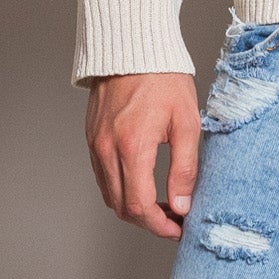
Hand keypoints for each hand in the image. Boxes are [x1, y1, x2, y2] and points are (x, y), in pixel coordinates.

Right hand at [85, 71, 200, 238]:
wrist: (133, 49)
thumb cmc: (164, 80)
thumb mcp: (187, 123)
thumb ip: (184, 168)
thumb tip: (182, 205)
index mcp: (132, 147)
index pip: (139, 205)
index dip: (159, 225)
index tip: (178, 229)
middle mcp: (107, 149)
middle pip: (121, 207)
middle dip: (148, 221)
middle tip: (174, 220)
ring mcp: (95, 145)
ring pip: (110, 195)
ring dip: (134, 208)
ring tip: (163, 205)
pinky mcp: (91, 139)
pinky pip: (103, 177)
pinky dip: (121, 189)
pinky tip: (144, 184)